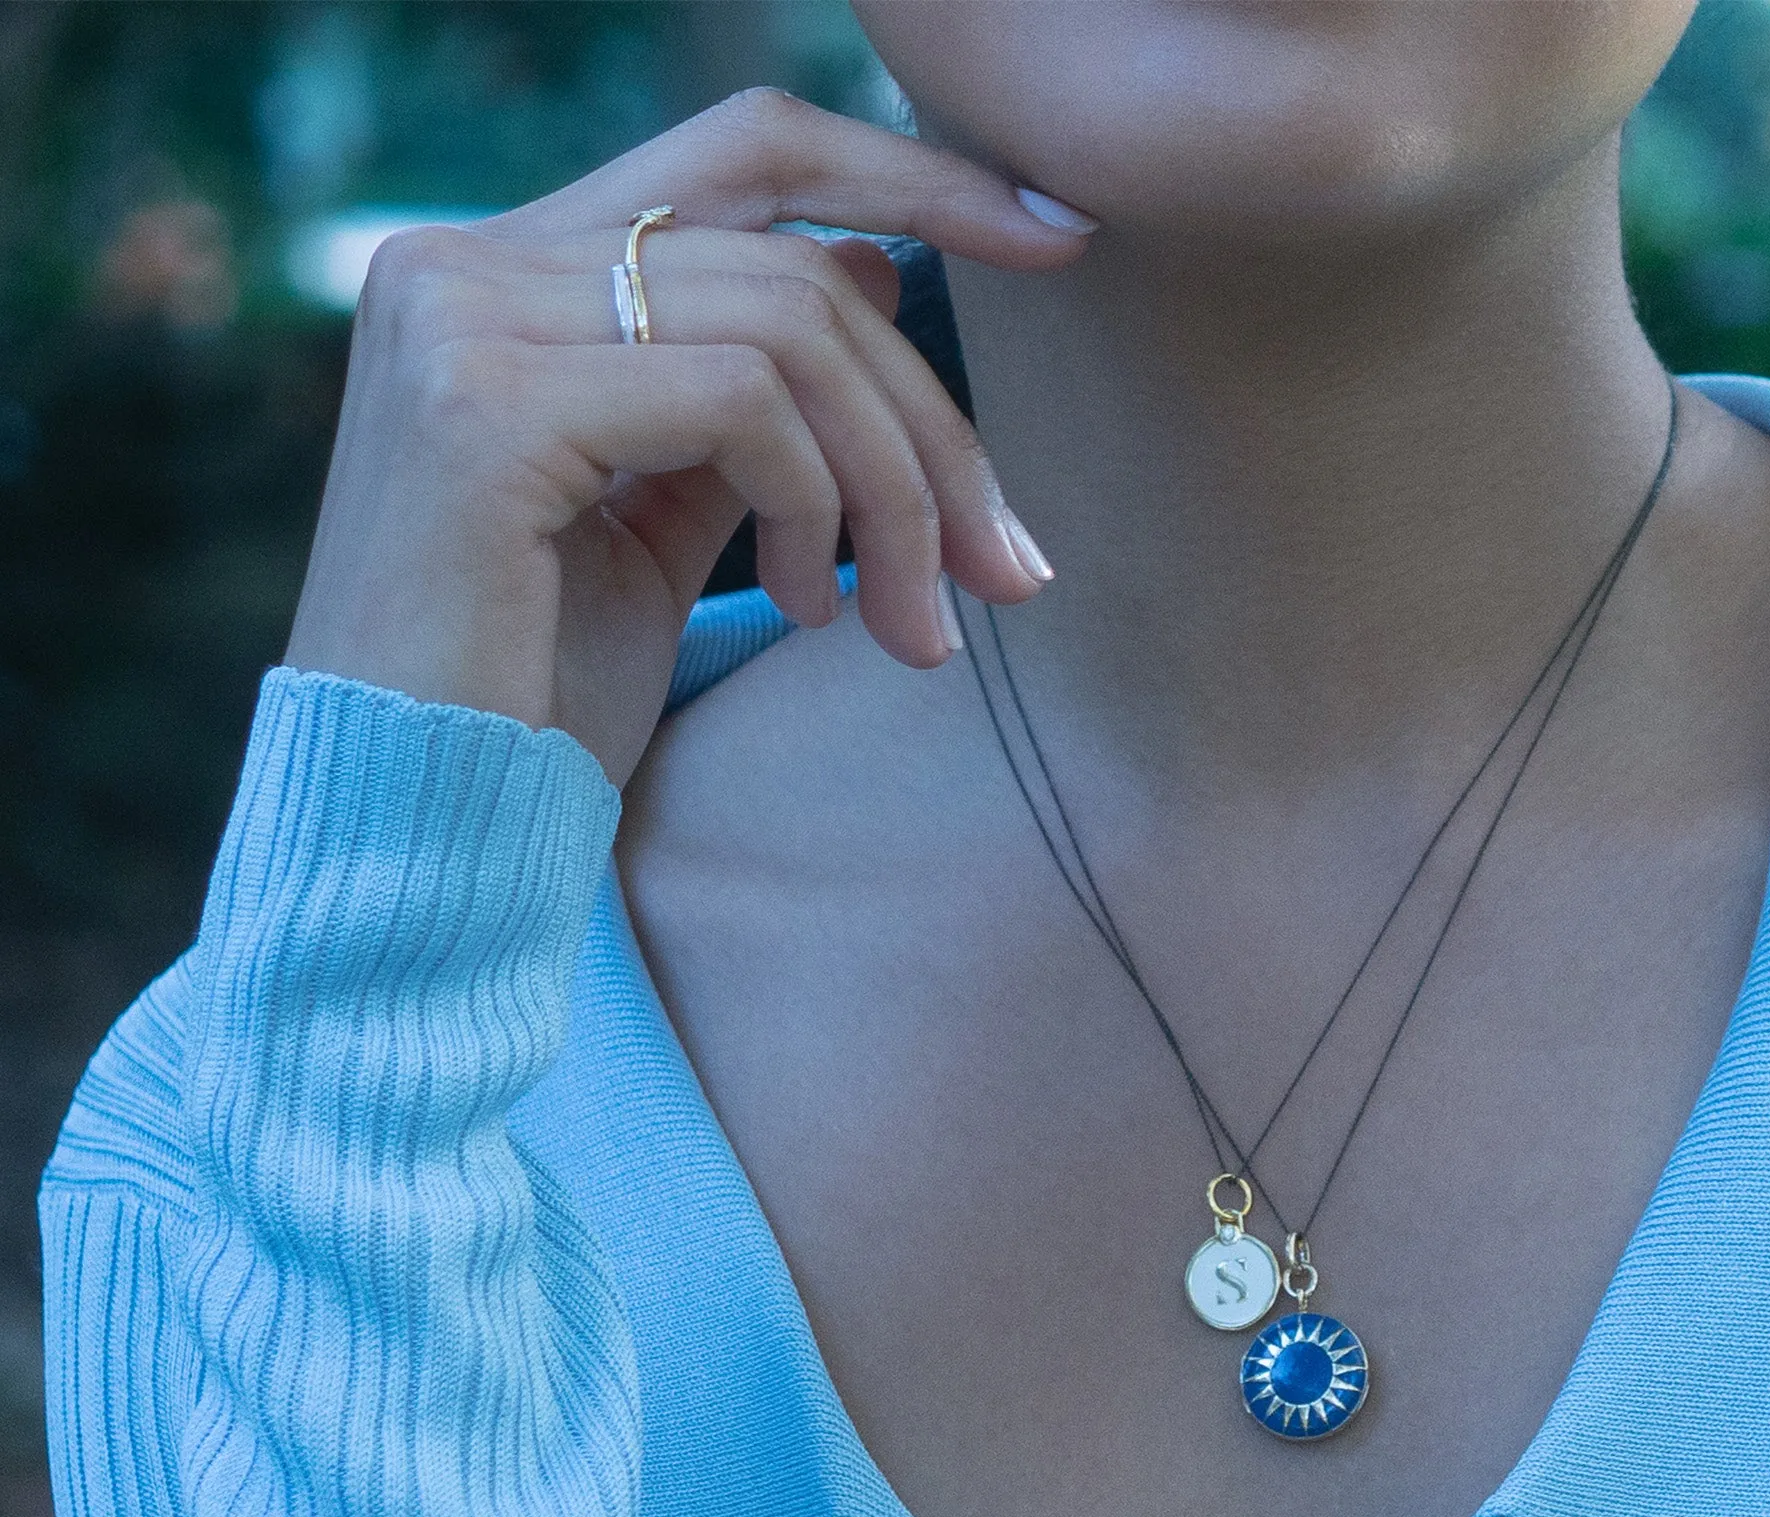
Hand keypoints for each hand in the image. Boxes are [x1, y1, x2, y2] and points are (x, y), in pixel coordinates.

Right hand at [283, 88, 1090, 783]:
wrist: (426, 824)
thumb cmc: (540, 697)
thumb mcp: (666, 525)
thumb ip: (747, 396)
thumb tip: (875, 270)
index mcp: (504, 276)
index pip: (746, 154)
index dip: (914, 175)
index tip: (1057, 242)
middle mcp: (464, 263)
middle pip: (798, 262)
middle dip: (934, 426)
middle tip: (1007, 571)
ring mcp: (460, 317)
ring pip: (792, 325)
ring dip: (897, 491)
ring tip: (914, 628)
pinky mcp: (482, 404)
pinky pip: (742, 399)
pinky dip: (816, 504)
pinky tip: (807, 611)